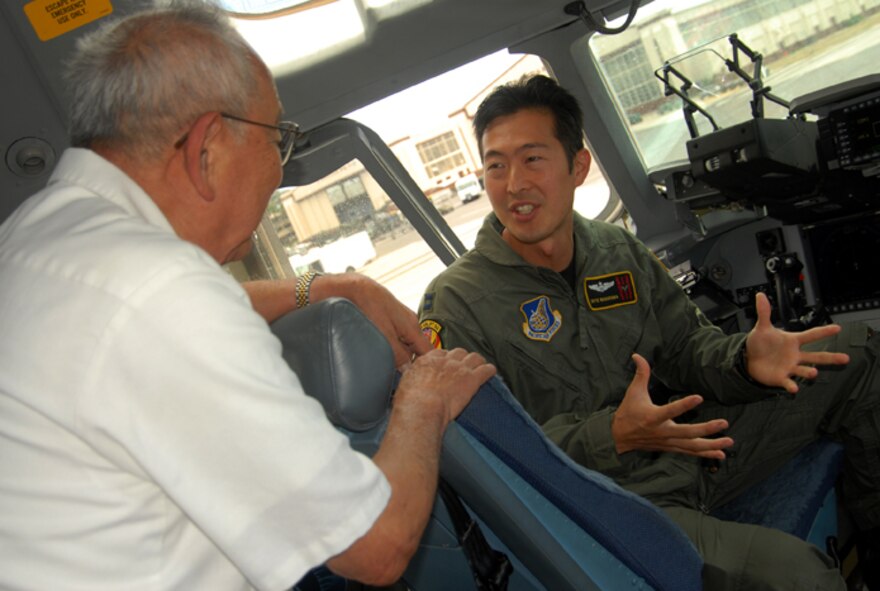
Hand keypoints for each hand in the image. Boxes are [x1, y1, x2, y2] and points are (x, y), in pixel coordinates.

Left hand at [311, 273, 432, 367]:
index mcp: (413, 328)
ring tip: (384, 364)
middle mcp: (411, 324)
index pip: (428, 353)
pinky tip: (378, 350)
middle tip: (395, 377)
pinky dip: (390, 345)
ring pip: (405, 344)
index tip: (418, 381)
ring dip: (397, 354)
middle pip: (416, 351)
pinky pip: (395, 337)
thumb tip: (408, 371)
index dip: (426, 368)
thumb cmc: (369, 307)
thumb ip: (398, 354)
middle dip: (408, 363)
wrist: (353, 287)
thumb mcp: (384, 335)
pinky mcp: (390, 319)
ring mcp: (401, 321)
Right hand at [395, 348, 495, 424]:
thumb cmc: (410, 401)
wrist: (422, 407)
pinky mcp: (472, 379)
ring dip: (478, 362)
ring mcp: (460, 368)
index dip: (446, 358)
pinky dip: (490, 370)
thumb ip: (410, 377)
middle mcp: (445, 361)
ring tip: (480, 366)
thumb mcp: (405, 383)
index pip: (441, 352)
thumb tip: (409, 379)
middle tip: (463, 365)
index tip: (447, 363)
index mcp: (428, 360)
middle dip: (462, 358)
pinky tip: (491, 372)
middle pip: (459, 352)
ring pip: (475, 357)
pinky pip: (486, 370)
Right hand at [612, 354, 732, 458]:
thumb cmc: (628, 412)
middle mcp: (662, 432)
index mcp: (653, 417)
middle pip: (687, 433)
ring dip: (711, 445)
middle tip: (724, 423)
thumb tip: (637, 355)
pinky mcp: (671, 447)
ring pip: (692, 446)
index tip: (699, 397)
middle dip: (706, 429)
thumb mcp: (633, 392)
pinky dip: (706, 454)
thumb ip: (640, 374)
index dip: (684, 405)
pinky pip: (690, 452)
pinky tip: (721, 453)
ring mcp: (668, 442)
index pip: (670, 410)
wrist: (619, 438)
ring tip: (729, 441)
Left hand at [745, 292, 849, 392]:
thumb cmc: (760, 343)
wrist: (749, 359)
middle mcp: (795, 355)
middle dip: (831, 357)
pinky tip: (794, 388)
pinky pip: (788, 382)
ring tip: (814, 372)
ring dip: (810, 372)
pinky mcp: (781, 377)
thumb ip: (764, 312)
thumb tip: (760, 296)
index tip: (837, 328)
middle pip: (816, 356)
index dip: (824, 331)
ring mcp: (789, 367)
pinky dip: (791, 385)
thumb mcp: (762, 327)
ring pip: (804, 370)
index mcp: (793, 341)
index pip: (811, 335)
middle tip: (845, 358)